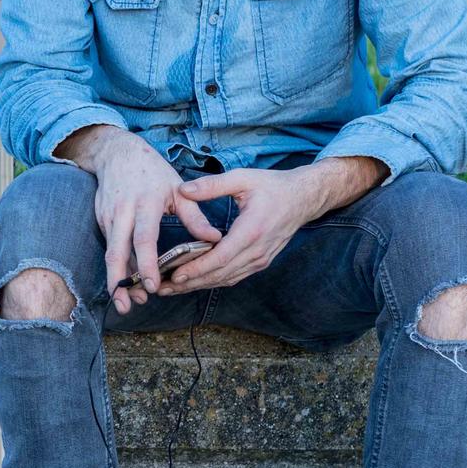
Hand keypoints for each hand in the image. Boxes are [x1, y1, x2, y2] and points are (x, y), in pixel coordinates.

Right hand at [60, 126, 220, 314]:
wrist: (116, 153)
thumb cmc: (152, 172)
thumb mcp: (178, 189)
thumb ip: (195, 216)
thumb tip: (214, 239)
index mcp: (146, 204)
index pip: (144, 238)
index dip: (147, 263)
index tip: (152, 285)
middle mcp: (123, 213)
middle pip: (117, 252)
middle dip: (120, 281)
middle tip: (127, 306)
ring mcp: (108, 217)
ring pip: (110, 254)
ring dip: (117, 279)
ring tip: (126, 303)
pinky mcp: (101, 221)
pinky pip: (111, 248)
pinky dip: (119, 267)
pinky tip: (128, 283)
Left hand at [166, 157, 383, 291]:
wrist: (303, 198)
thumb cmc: (273, 186)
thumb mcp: (242, 179)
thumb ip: (212, 185)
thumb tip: (183, 190)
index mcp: (251, 231)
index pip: (220, 258)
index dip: (196, 269)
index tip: (174, 275)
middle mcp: (257, 251)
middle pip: (219, 274)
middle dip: (190, 283)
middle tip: (163, 288)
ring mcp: (260, 259)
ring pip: (226, 279)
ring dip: (199, 285)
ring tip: (172, 288)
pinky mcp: (260, 262)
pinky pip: (234, 276)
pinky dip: (213, 280)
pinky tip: (194, 282)